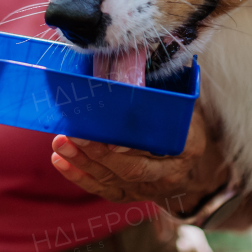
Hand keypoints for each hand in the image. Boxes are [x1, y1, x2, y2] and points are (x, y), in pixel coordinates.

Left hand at [50, 103, 238, 218]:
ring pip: (114, 179)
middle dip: (99, 153)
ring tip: (61, 144)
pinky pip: (103, 190)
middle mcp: (171, 172)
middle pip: (133, 169)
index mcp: (189, 145)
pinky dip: (80, 177)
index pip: (163, 149)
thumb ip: (162, 92)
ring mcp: (149, 188)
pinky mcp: (131, 195)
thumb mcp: (181, 104)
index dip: (136, 147)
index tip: (112, 141)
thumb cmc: (179, 121)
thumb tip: (132, 56)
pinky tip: (60, 162)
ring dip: (84, 162)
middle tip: (74, 135)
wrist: (190, 161)